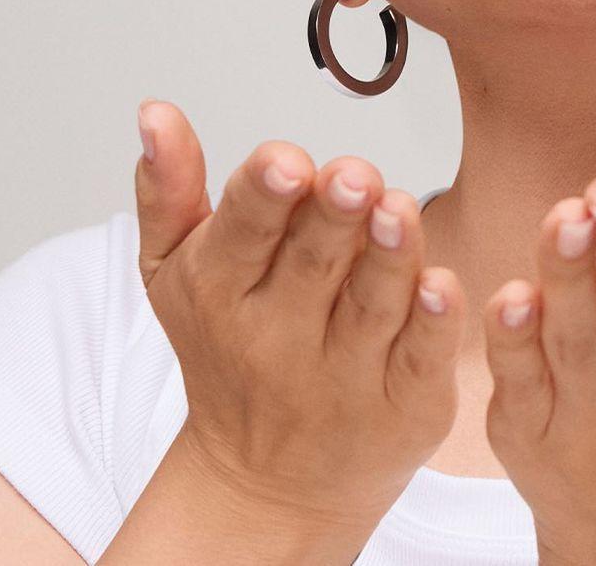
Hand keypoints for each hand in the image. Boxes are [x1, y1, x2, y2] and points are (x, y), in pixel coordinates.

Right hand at [134, 99, 466, 543]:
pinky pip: (418, 361)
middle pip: (313, 264)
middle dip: (333, 216)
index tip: (287, 160)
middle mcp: (281, 336)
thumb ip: (169, 189)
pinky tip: (441, 286)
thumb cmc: (227, 349)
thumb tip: (154, 111)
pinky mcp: (403, 406)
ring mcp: (344, 375)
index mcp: (224, 290)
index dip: (265, 195)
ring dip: (387, 256)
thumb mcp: (176, 271)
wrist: (267, 483)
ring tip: (397, 207)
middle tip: (355, 174)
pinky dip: (432, 326)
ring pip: (370, 307)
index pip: (243, 233)